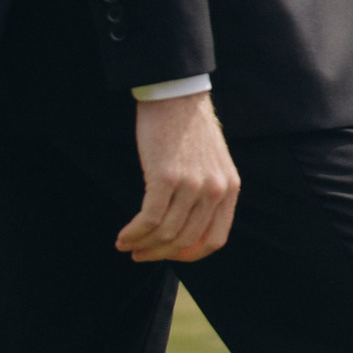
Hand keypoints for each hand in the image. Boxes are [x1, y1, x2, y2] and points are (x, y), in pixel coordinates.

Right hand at [117, 93, 239, 262]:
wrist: (177, 97)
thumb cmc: (189, 131)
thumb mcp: (212, 165)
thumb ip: (207, 195)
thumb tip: (186, 231)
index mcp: (229, 189)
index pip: (214, 240)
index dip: (189, 255)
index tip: (169, 256)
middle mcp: (215, 190)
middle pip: (185, 240)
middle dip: (159, 254)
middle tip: (139, 255)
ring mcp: (192, 185)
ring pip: (165, 234)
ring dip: (142, 245)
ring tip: (127, 245)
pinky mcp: (166, 177)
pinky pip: (149, 219)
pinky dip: (134, 233)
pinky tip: (123, 237)